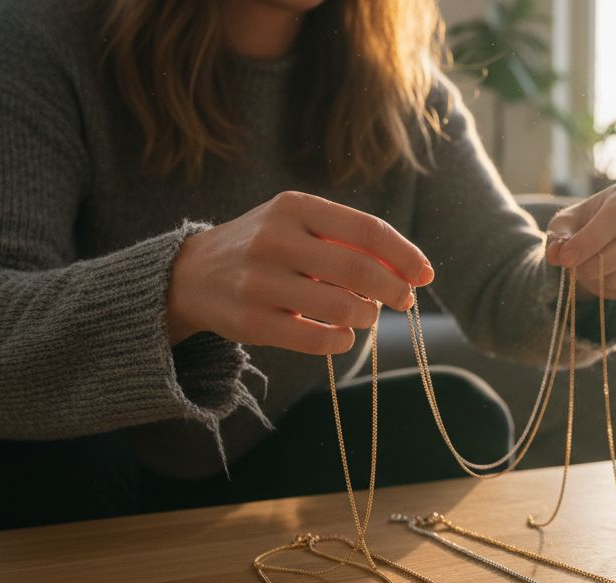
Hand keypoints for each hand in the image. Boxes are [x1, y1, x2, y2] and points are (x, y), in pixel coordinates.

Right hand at [167, 191, 433, 353]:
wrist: (191, 274)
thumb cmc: (265, 249)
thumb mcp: (299, 225)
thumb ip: (348, 240)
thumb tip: (409, 271)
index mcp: (295, 207)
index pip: (367, 230)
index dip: (405, 255)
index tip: (424, 275)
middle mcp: (275, 239)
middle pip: (359, 270)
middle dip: (393, 290)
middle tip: (404, 301)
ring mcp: (260, 282)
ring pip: (341, 308)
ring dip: (366, 316)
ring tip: (364, 314)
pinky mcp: (250, 322)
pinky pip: (316, 340)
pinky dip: (340, 341)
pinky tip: (342, 336)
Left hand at [544, 183, 615, 301]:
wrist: (597, 249)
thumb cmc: (581, 230)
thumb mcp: (563, 227)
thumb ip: (558, 238)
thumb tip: (556, 254)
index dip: (590, 240)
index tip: (567, 259)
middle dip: (602, 264)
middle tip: (579, 272)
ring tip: (597, 278)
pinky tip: (613, 286)